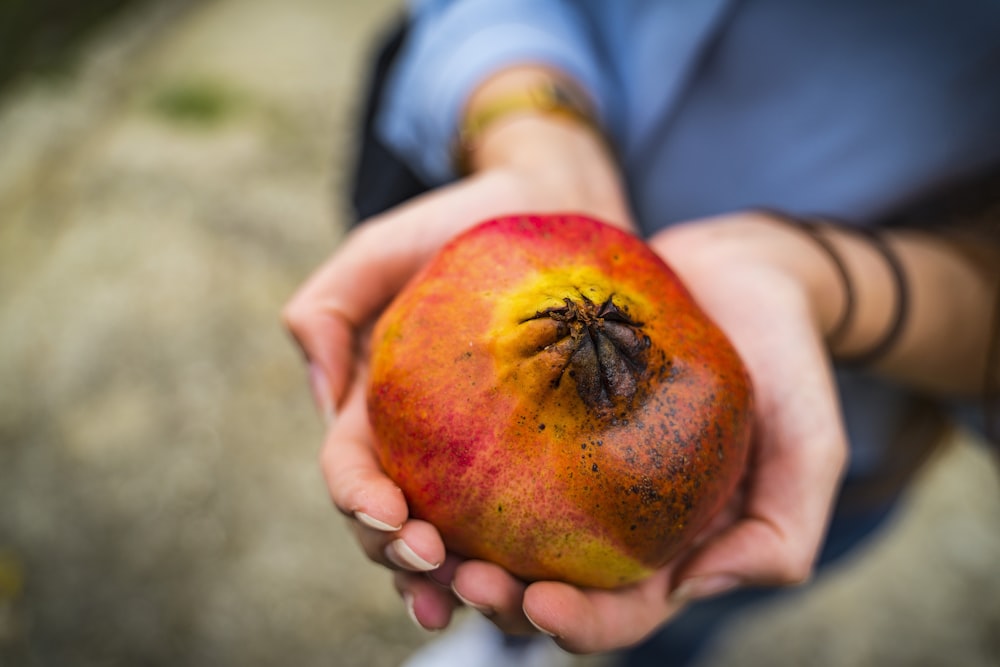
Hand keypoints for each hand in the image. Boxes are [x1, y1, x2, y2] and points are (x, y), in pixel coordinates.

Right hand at [283, 125, 631, 627]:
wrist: (556, 208)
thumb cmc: (465, 224)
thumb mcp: (384, 249)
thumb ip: (329, 307)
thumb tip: (326, 396)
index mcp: (375, 405)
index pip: (349, 470)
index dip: (358, 502)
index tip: (389, 516)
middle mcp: (421, 443)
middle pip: (393, 524)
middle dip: (402, 558)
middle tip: (435, 566)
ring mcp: (478, 456)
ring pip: (453, 539)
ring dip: (454, 579)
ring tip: (480, 596)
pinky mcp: (537, 457)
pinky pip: (524, 519)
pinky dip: (518, 559)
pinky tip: (537, 583)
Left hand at [435, 212, 849, 651]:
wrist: (746, 270)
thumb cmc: (787, 358)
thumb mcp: (810, 445)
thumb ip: (780, 531)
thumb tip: (693, 588)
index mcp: (673, 545)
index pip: (621, 612)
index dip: (578, 625)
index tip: (537, 603)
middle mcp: (614, 517)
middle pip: (545, 583)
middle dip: (500, 595)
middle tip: (460, 575)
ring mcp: (575, 465)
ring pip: (504, 528)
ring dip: (459, 546)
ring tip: (419, 534)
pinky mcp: (544, 411)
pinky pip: (491, 448)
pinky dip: (454, 470)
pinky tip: (419, 466)